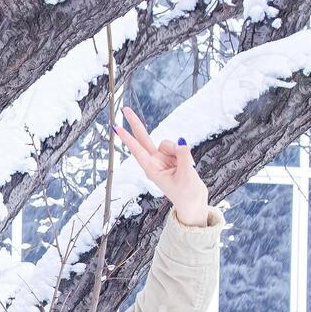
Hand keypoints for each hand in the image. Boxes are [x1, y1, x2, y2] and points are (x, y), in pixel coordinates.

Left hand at [110, 105, 209, 225]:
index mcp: (151, 169)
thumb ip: (183, 157)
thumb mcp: (186, 176)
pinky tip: (189, 166)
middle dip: (136, 124)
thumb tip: (181, 141)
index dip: (128, 138)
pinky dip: (185, 153)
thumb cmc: (186, 194)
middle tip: (125, 109)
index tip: (116, 127)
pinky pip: (178, 147)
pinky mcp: (173, 157)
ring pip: (169, 143)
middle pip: (144, 138)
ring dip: (179, 151)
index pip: (138, 150)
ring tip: (186, 168)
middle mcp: (155, 162)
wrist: (194, 203)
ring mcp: (164, 159)